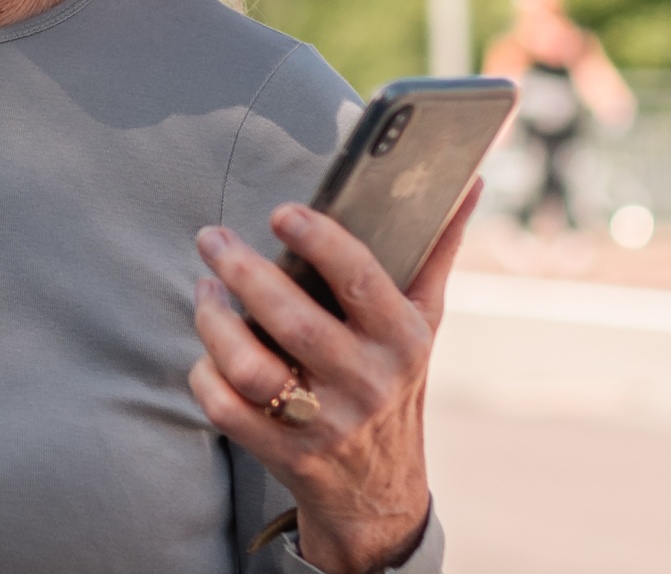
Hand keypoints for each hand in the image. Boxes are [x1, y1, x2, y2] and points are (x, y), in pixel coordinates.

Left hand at [186, 180, 478, 573]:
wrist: (379, 489)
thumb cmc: (395, 382)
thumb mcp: (423, 321)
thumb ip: (436, 250)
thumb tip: (466, 181)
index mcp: (402, 340)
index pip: (361, 280)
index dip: (318, 241)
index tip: (280, 212)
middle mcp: (367, 382)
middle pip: (294, 322)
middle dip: (244, 273)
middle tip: (212, 238)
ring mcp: (323, 423)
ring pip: (250, 368)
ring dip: (214, 323)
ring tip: (204, 290)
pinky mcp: (283, 454)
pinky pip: (226, 409)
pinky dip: (204, 374)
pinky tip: (206, 349)